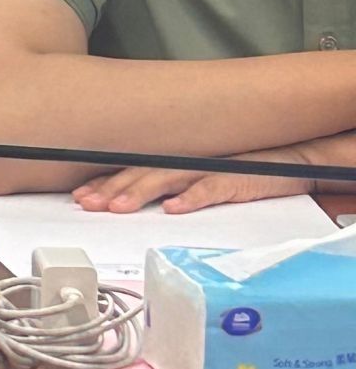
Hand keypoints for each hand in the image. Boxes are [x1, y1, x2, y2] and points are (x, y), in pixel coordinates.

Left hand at [71, 142, 343, 214]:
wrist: (289, 159)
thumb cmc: (242, 170)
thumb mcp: (201, 177)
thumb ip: (172, 186)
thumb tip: (141, 202)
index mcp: (175, 163)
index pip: (132, 172)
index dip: (104, 183)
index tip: (79, 196)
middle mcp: (186, 163)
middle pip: (140, 174)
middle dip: (109, 189)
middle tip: (85, 202)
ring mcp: (208, 170)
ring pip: (166, 179)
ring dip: (139, 193)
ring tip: (116, 206)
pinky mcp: (235, 179)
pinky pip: (210, 189)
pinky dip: (191, 198)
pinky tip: (173, 209)